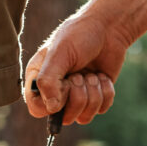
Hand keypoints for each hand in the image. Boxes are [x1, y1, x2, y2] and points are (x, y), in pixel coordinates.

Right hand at [24, 0, 146, 123]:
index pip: (37, 109)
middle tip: (79, 74)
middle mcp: (56, 92)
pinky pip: (101, 110)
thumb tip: (52, 108)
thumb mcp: (59, 54)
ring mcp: (76, 97)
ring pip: (83, 117)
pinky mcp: (96, 97)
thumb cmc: (79, 35)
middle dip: (77, 95)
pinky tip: (102, 76)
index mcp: (40, 80)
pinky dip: (106, 92)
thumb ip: (48, 80)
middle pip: (63, 117)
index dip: (52, 104)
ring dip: (93, 93)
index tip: (64, 85)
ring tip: (92, 74)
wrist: (109, 27)